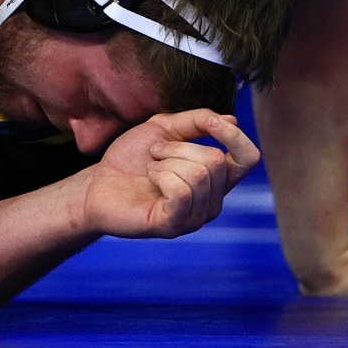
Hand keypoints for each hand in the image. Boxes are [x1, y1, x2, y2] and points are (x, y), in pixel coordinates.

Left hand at [78, 110, 259, 239]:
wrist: (98, 182)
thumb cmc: (132, 157)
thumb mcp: (165, 127)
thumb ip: (198, 121)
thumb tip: (232, 121)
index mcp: (215, 177)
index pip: (248, 159)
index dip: (234, 137)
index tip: (210, 123)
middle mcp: (212, 201)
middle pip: (215, 161)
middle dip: (179, 147)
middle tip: (156, 154)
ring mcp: (194, 217)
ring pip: (199, 175)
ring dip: (167, 162)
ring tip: (151, 169)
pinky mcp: (173, 226)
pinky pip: (182, 192)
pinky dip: (162, 176)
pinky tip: (151, 180)